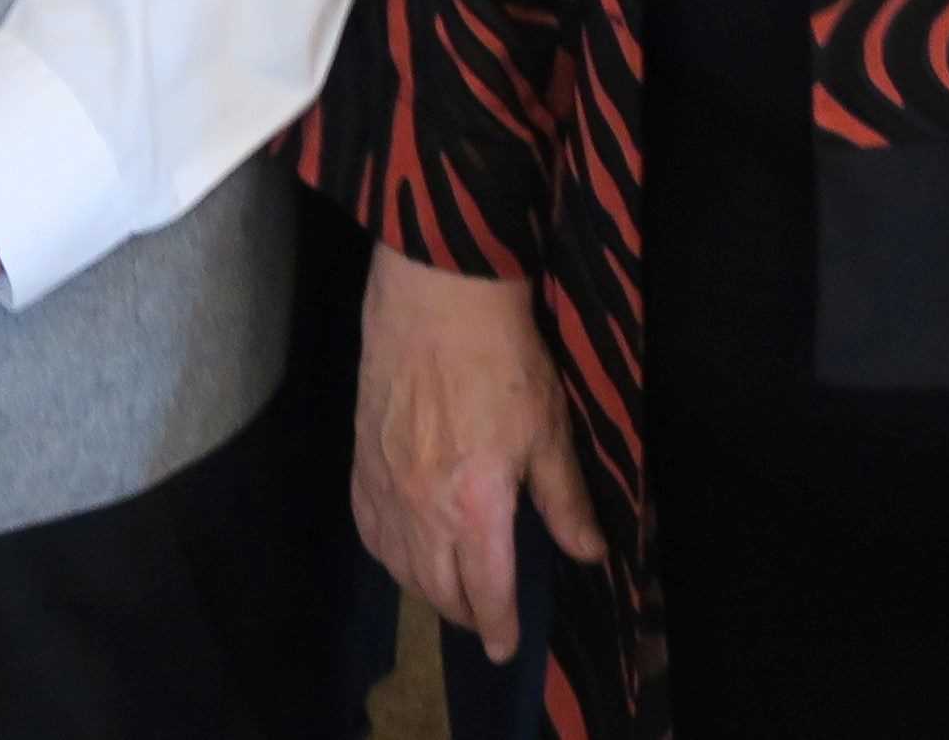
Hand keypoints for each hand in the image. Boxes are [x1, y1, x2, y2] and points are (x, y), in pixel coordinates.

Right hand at [354, 244, 595, 666]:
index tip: (505, 647)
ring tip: (449, 594)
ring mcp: (385, 490)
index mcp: (474, 510)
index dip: (498, 627)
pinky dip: (389, 557)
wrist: (435, 301)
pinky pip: (371, 532)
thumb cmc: (502, 360)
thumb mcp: (549, 431)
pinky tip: (402, 555)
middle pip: (438, 589)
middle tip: (484, 619)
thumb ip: (564, 501)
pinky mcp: (361, 464)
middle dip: (465, 613)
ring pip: (401, 568)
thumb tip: (587, 554)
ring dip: (427, 591)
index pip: (486, 592)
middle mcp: (422, 513)